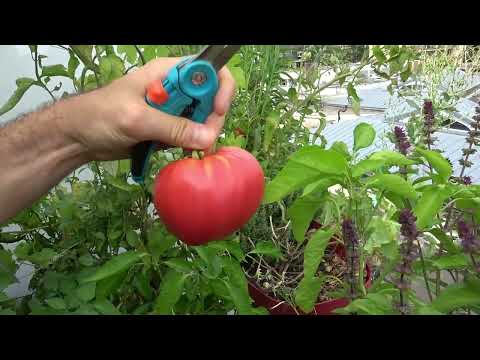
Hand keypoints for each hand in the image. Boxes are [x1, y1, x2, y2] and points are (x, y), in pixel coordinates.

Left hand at [61, 57, 235, 160]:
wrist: (79, 137)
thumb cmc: (100, 116)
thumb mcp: (136, 119)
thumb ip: (172, 126)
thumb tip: (207, 137)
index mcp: (167, 73)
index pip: (207, 70)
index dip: (219, 87)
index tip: (217, 111)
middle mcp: (174, 89)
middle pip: (210, 98)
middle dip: (212, 119)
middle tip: (203, 142)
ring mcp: (172, 110)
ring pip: (203, 119)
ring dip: (202, 136)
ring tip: (191, 150)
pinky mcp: (167, 129)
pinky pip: (190, 135)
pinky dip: (191, 145)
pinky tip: (182, 152)